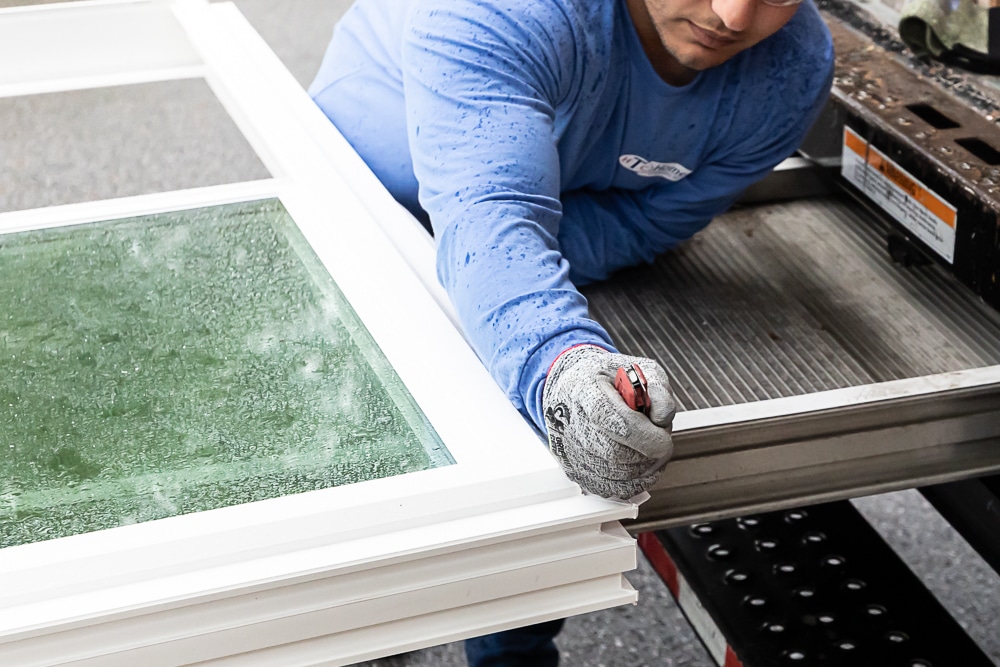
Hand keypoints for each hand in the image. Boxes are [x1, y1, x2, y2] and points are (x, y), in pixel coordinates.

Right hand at [542, 345, 675, 498]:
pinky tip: (637, 465)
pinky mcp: (575, 469)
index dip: (647, 436)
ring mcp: (572, 450)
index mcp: (587, 391)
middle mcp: (574, 423)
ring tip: (646, 448)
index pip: (619, 425)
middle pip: (618, 456)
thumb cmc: (605, 379)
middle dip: (649, 453)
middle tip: (658, 441)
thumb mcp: (637, 368)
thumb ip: (657, 388)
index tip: (662, 436)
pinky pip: (609, 488)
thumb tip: (662, 417)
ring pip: (618, 476)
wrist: (571, 388)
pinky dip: (632, 482)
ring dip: (643, 468)